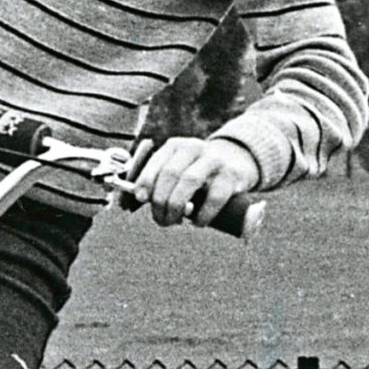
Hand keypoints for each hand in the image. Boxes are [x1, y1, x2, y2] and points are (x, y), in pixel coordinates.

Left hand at [126, 134, 260, 227]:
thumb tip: (132, 201)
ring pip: (189, 181)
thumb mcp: (177, 169)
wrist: (236, 163)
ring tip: (173, 221)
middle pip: (170, 173)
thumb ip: (157, 182)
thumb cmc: (196, 173)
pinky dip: (202, 214)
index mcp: (176, 146)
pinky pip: (214, 197)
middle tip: (160, 218)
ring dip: (176, 206)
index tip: (139, 199)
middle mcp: (195, 148)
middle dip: (160, 200)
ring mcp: (214, 161)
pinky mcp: (232, 176)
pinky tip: (197, 222)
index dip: (145, 181)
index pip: (157, 162)